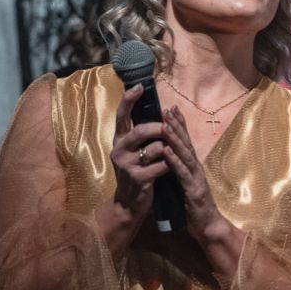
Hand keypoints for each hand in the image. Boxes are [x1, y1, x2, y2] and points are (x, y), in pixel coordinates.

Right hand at [109, 85, 169, 219]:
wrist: (129, 203)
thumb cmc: (136, 171)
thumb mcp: (133, 151)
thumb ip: (141, 133)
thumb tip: (159, 111)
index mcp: (119, 139)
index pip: (121, 115)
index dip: (129, 99)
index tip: (140, 86)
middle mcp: (119, 149)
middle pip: (141, 130)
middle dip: (160, 128)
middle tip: (169, 129)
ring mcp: (127, 165)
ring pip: (155, 148)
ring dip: (168, 149)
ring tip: (170, 153)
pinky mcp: (139, 178)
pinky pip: (162, 165)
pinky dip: (170, 164)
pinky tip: (171, 167)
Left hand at [160, 107, 230, 246]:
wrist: (207, 226)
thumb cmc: (193, 206)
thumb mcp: (183, 183)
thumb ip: (177, 170)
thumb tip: (166, 156)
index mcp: (192, 166)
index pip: (185, 141)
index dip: (179, 124)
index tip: (171, 107)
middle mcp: (196, 168)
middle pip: (186, 142)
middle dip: (177, 125)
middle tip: (168, 108)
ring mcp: (196, 178)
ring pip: (185, 154)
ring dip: (175, 138)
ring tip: (165, 124)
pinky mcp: (193, 190)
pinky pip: (182, 173)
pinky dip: (174, 161)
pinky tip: (166, 151)